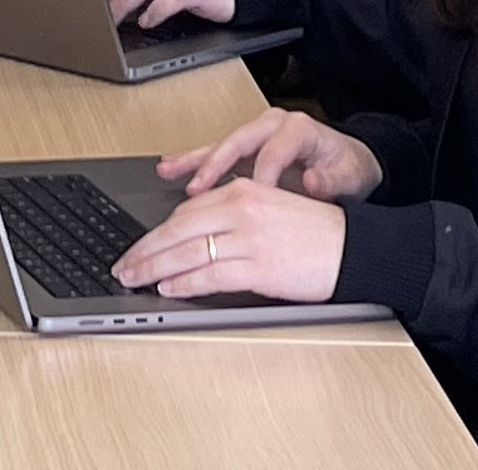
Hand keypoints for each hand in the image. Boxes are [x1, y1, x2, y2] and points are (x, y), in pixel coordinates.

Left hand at [110, 177, 349, 302]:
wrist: (353, 247)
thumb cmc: (314, 233)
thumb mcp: (268, 208)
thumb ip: (231, 216)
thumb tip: (191, 237)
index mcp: (242, 190)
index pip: (185, 211)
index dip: (155, 231)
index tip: (138, 246)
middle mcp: (241, 209)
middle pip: (177, 229)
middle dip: (144, 250)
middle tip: (124, 266)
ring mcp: (249, 238)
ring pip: (187, 252)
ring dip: (155, 269)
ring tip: (136, 280)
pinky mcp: (259, 267)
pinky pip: (211, 275)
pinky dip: (185, 283)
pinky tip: (170, 288)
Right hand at [159, 107, 382, 200]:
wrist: (348, 164)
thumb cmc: (347, 169)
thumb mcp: (349, 176)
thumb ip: (332, 180)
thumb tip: (313, 181)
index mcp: (296, 129)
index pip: (272, 152)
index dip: (262, 178)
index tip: (254, 203)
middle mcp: (271, 127)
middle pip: (237, 142)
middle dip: (215, 165)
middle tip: (197, 188)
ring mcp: (255, 136)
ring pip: (219, 145)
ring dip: (193, 160)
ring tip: (168, 171)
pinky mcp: (244, 151)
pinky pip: (214, 153)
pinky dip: (192, 162)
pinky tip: (169, 169)